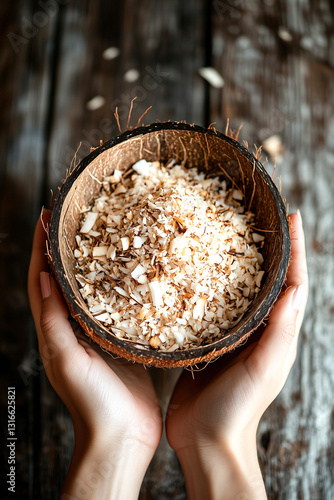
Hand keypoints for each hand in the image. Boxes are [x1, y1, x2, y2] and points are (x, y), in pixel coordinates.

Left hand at [28, 209, 161, 499]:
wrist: (122, 436)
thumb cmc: (93, 404)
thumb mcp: (68, 361)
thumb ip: (54, 323)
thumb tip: (43, 279)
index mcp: (55, 331)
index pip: (41, 280)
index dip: (41, 248)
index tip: (45, 217)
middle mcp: (72, 328)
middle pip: (62, 278)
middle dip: (63, 247)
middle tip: (72, 217)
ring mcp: (96, 333)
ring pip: (89, 288)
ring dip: (89, 260)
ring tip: (101, 233)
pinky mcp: (118, 340)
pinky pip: (114, 305)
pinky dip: (115, 283)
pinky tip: (131, 270)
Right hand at [166, 212, 307, 499]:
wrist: (206, 439)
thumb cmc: (238, 408)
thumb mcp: (264, 368)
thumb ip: (279, 330)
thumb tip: (296, 287)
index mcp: (277, 334)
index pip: (293, 284)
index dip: (294, 250)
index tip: (292, 217)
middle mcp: (258, 329)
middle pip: (270, 280)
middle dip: (271, 248)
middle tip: (262, 217)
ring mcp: (233, 333)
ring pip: (241, 288)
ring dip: (242, 261)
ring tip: (231, 233)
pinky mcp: (209, 339)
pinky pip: (213, 304)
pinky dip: (213, 283)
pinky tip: (199, 270)